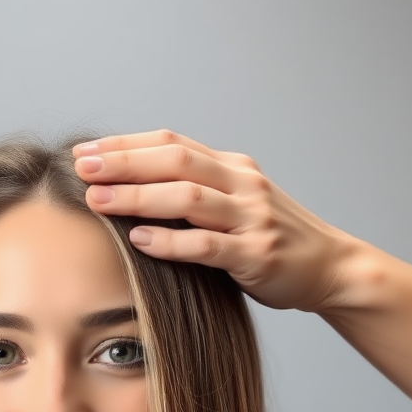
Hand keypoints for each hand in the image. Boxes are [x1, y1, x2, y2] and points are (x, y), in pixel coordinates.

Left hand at [72, 129, 355, 313]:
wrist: (329, 267)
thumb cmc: (271, 240)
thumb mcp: (235, 205)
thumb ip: (196, 193)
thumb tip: (134, 188)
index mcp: (232, 168)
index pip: (172, 143)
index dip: (126, 145)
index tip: (85, 152)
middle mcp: (242, 185)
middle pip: (174, 162)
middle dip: (123, 163)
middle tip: (81, 168)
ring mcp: (251, 218)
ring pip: (187, 198)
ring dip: (138, 197)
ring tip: (98, 200)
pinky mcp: (256, 255)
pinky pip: (207, 245)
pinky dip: (171, 241)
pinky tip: (139, 239)